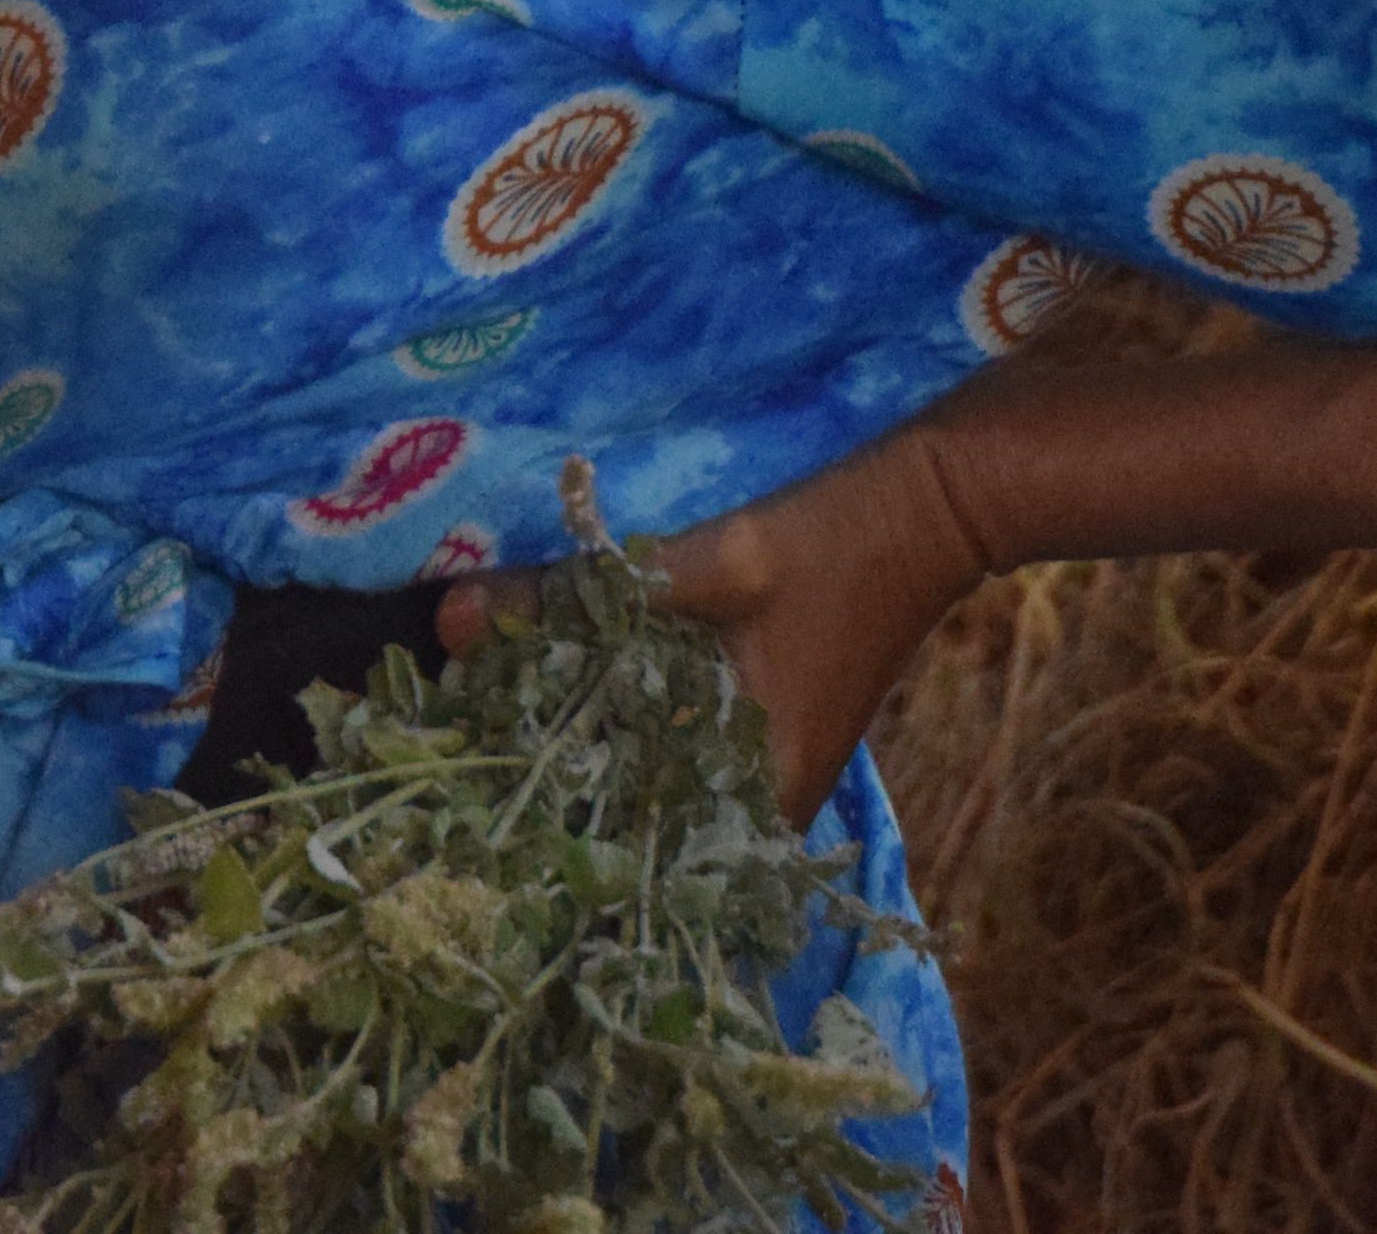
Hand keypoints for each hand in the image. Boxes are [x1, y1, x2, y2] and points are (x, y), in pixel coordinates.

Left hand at [441, 424, 1002, 824]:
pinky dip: (613, 723)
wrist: (929, 507)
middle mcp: (760, 806)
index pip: (632, 869)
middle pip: (631, 829)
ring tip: (477, 742)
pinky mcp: (755, 726)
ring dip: (576, 760)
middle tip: (447, 785)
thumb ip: (576, 595)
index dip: (543, 861)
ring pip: (647, 784)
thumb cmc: (829, 549)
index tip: (460, 838)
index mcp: (756, 798)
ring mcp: (761, 768)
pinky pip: (668, 746)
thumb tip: (448, 616)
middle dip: (545, 805)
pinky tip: (550, 695)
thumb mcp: (697, 567)